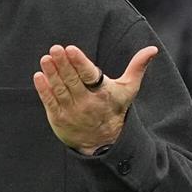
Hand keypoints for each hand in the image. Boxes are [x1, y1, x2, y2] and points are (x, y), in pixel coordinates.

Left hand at [33, 44, 157, 154]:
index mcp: (103, 93)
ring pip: (60, 89)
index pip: (90, 76)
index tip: (70, 49)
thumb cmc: (114, 109)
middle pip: (73, 80)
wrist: (103, 142)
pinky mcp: (59, 118)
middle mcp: (87, 102)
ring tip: (46, 58)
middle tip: (55, 48)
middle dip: (63, 64)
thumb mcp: (128, 90)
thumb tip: (153, 48)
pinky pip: (50, 102)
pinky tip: (39, 76)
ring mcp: (72, 111)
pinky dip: (44, 90)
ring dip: (52, 73)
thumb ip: (137, 67)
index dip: (80, 63)